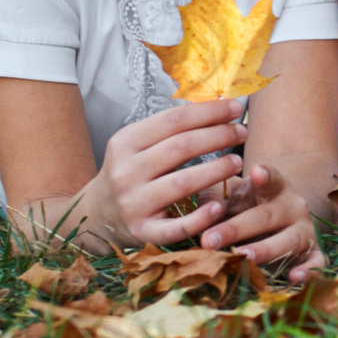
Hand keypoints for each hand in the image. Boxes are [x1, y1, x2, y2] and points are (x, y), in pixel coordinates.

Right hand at [98, 98, 251, 246]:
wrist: (96, 214)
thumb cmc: (128, 172)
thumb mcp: (136, 145)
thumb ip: (169, 128)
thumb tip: (215, 106)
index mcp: (125, 143)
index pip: (173, 120)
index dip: (208, 112)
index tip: (234, 107)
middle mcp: (126, 172)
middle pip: (181, 148)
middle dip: (218, 136)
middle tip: (241, 132)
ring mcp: (133, 203)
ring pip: (182, 183)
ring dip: (216, 170)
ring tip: (237, 161)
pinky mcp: (143, 231)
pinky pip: (175, 227)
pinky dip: (199, 218)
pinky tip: (218, 207)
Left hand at [201, 162, 324, 280]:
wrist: (280, 222)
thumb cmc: (248, 206)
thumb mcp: (232, 195)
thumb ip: (215, 198)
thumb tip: (200, 213)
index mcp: (275, 188)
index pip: (272, 179)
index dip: (265, 176)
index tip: (256, 172)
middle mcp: (293, 208)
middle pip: (266, 216)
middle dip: (236, 229)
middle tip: (208, 240)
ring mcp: (305, 231)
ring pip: (289, 240)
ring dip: (265, 250)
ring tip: (243, 256)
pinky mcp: (313, 254)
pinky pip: (316, 263)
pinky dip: (309, 271)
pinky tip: (294, 278)